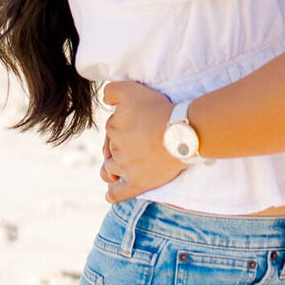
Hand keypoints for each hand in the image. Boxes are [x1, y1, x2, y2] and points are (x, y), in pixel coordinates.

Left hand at [100, 80, 183, 201]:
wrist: (180, 133)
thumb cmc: (159, 110)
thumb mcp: (132, 90)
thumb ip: (112, 91)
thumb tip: (104, 100)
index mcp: (113, 127)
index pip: (111, 128)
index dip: (122, 125)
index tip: (137, 124)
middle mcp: (115, 149)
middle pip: (110, 149)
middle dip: (116, 148)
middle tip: (135, 144)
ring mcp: (125, 168)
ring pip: (109, 170)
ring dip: (111, 170)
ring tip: (118, 169)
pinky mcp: (136, 183)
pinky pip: (118, 193)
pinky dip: (112, 194)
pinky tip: (111, 193)